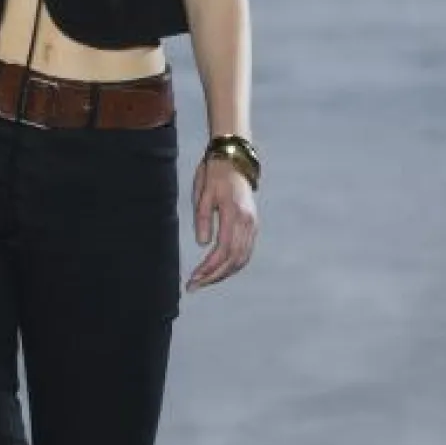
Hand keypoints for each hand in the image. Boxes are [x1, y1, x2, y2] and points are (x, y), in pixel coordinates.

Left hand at [186, 155, 257, 290]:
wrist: (234, 159)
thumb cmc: (214, 174)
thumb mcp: (202, 193)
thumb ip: (202, 219)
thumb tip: (203, 244)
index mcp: (234, 214)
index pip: (222, 251)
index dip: (208, 269)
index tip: (193, 279)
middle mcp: (247, 222)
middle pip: (234, 260)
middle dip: (214, 276)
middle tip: (194, 286)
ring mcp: (252, 224)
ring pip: (242, 258)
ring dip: (224, 273)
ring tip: (205, 281)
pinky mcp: (252, 224)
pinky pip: (246, 251)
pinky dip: (233, 265)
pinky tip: (219, 270)